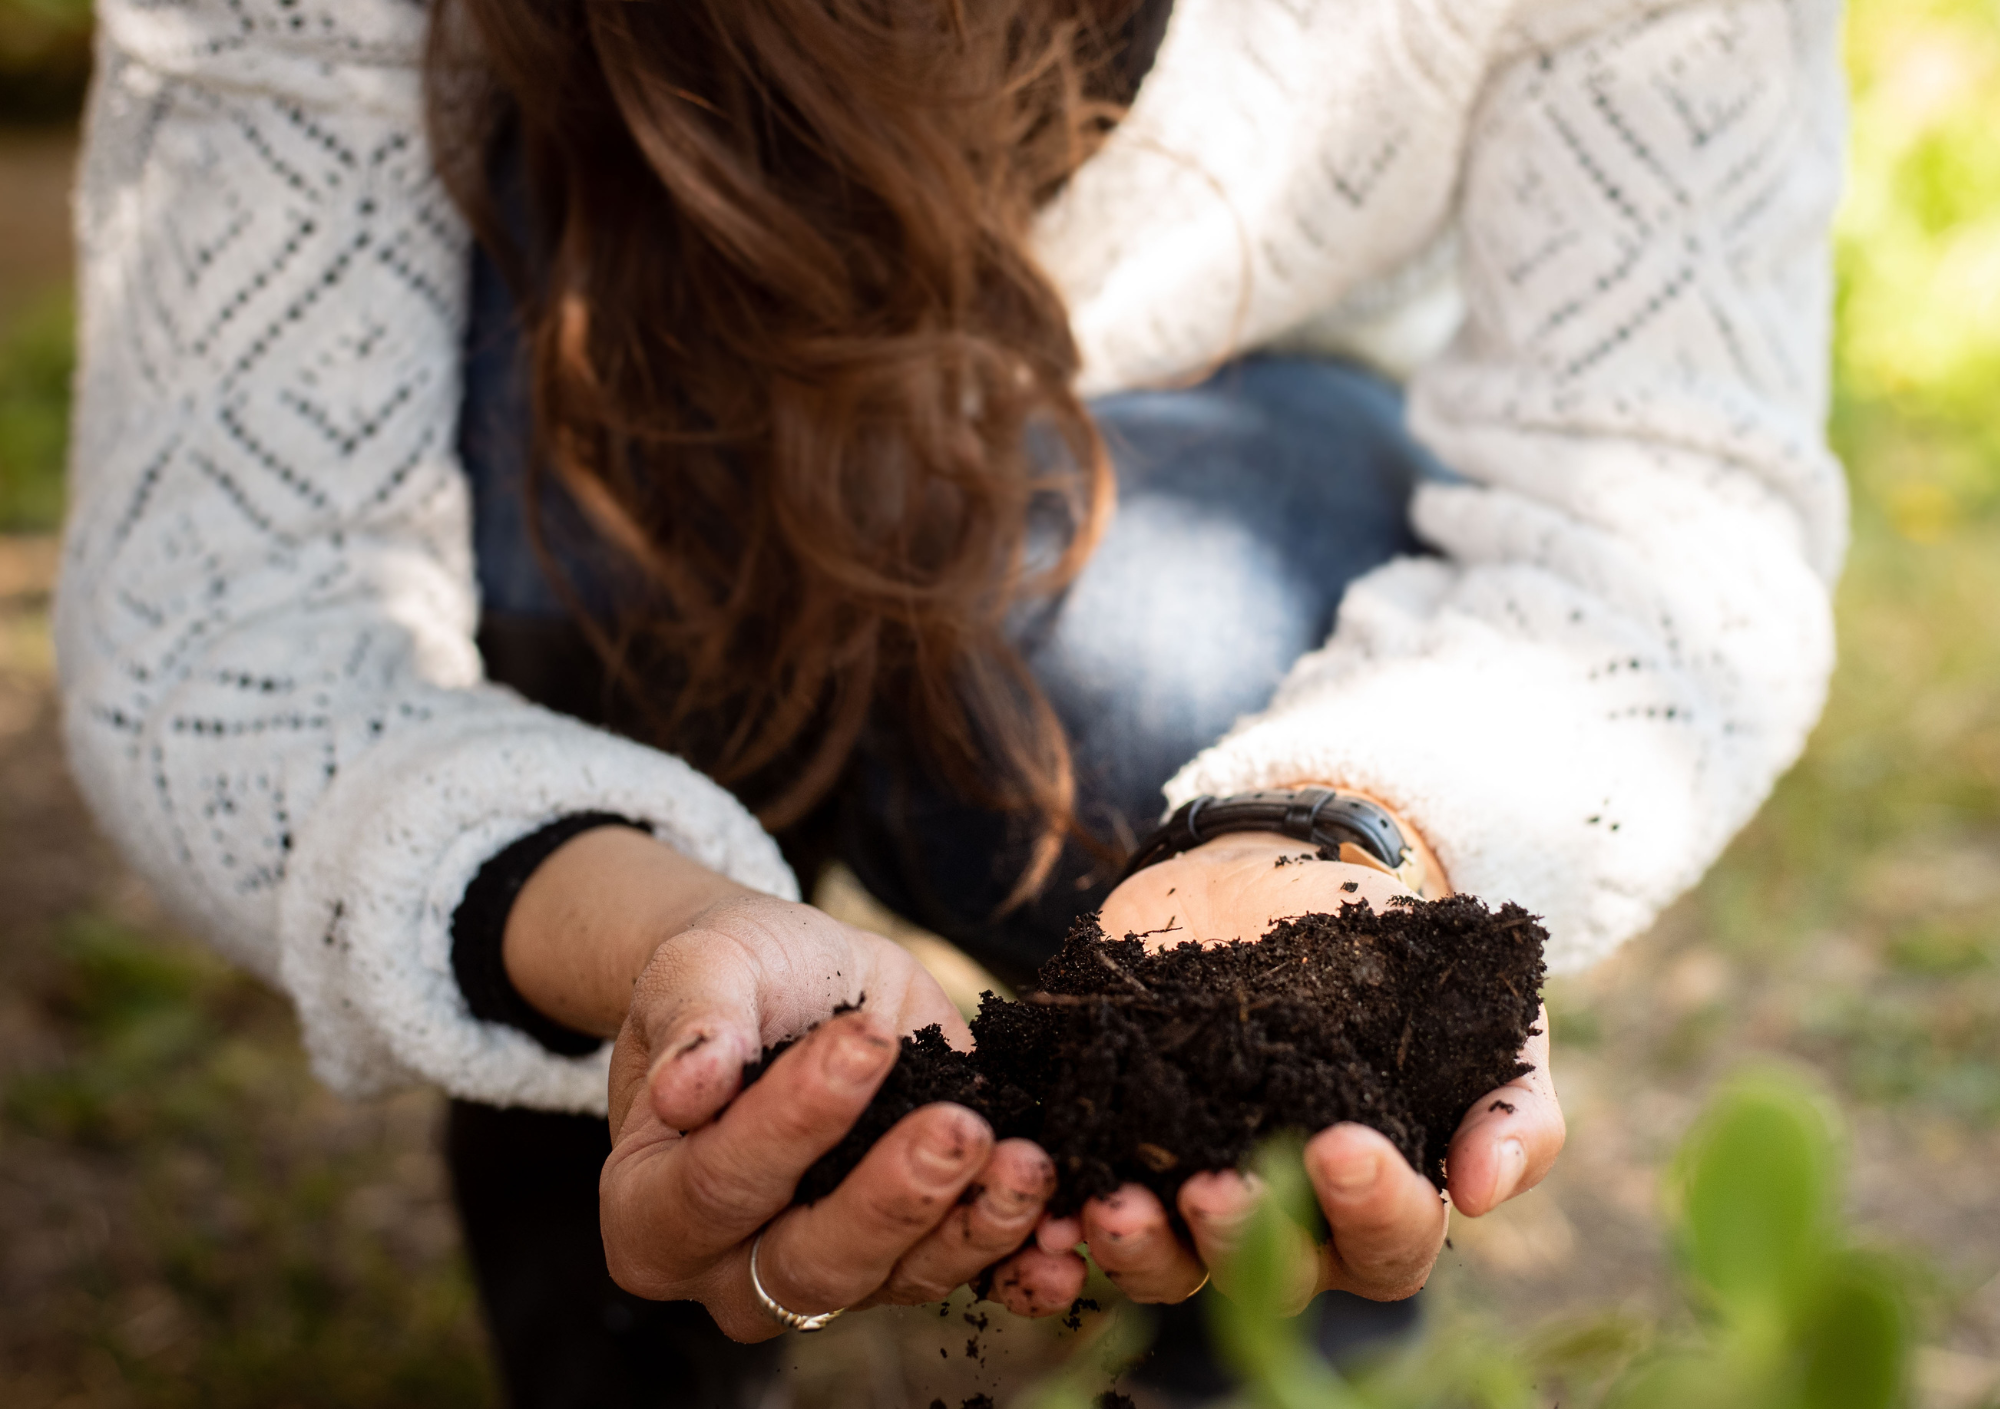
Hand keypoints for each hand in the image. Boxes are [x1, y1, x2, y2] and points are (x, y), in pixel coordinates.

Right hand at [505, 830, 1081, 1337]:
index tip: (865, 1042)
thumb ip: (695, 1021)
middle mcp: (727, 1267)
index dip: (794, 1122)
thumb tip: (690, 1089)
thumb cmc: (730, 976)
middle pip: (810, 1261)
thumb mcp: (699, 969)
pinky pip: (960, 1277)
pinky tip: (1064, 1242)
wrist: (795, 979)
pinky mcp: (904, 1260)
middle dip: (894, 1198)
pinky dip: (1017, 1265)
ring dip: (974, 1228)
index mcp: (648, 1206)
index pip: (718, 1183)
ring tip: (1029, 1163)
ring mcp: (823, 1274)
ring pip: (897, 1279)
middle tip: (961, 1127)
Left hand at [1036, 824, 1562, 1310]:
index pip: (1387, 1243)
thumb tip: (1478, 1191)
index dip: (1368, 1208)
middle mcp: (1288, 1219)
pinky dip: (1054, 1208)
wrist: (1282, 872)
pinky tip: (1035, 1181)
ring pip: (1168, 1265)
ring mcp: (1191, 1185)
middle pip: (1271, 1275)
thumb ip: (1511, 1104)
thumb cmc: (1401, 957)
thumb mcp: (1487, 1017)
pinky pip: (1077, 1203)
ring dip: (1139, 1247)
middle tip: (1216, 1185)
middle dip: (1241, 1236)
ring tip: (1112, 1200)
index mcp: (1381, 1200)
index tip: (1339, 1143)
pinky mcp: (1113, 1141)